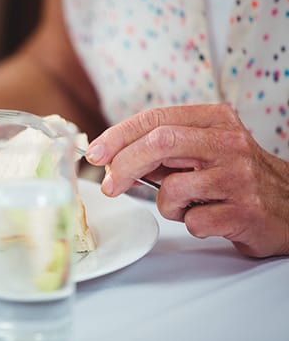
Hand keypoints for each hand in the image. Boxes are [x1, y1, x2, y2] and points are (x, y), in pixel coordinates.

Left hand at [85, 104, 288, 257]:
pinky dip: (189, 223)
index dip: (118, 136)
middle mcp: (228, 142)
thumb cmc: (235, 176)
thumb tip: (112, 157)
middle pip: (159, 143)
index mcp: (214, 120)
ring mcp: (238, 176)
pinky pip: (192, 220)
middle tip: (110, 185)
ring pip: (171, 189)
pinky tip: (209, 216)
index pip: (155, 118)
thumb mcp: (203, 149)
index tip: (95, 154)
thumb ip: (163, 149)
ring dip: (165, 204)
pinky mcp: (244, 210)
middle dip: (124, 165)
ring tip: (187, 204)